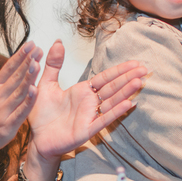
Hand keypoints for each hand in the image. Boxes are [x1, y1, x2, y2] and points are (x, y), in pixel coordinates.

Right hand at [0, 32, 42, 159]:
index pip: (8, 67)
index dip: (20, 55)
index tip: (32, 44)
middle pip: (15, 78)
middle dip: (28, 62)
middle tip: (39, 50)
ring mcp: (3, 112)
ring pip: (19, 92)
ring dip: (29, 78)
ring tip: (38, 64)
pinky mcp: (8, 126)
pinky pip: (20, 112)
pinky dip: (28, 102)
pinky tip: (36, 90)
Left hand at [26, 40, 146, 162]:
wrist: (36, 138)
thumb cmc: (42, 114)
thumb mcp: (45, 84)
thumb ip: (53, 65)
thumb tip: (58, 42)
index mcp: (82, 91)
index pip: (105, 78)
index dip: (120, 70)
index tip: (135, 62)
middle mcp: (89, 103)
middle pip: (113, 88)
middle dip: (128, 78)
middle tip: (145, 69)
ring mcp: (90, 117)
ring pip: (111, 102)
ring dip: (125, 92)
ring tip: (139, 82)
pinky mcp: (86, 130)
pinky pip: (103, 120)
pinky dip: (115, 112)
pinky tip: (128, 104)